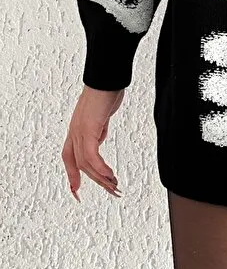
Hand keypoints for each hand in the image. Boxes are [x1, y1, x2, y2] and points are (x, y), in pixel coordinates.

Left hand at [62, 85, 124, 200]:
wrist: (106, 78)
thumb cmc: (105, 90)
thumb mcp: (101, 115)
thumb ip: (98, 127)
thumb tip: (99, 137)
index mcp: (76, 129)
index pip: (69, 157)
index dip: (72, 175)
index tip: (76, 189)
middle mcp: (75, 132)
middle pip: (79, 164)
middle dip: (95, 180)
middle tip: (110, 190)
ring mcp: (80, 131)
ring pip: (86, 163)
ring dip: (101, 177)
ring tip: (114, 185)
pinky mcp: (88, 130)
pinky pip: (91, 156)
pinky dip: (101, 168)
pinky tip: (110, 174)